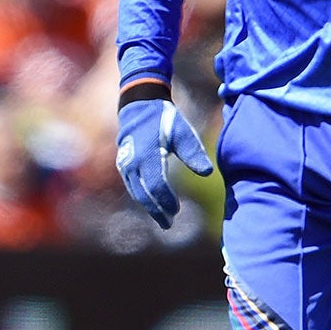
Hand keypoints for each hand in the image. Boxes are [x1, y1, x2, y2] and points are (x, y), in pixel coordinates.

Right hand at [116, 97, 212, 229]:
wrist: (139, 105)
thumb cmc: (164, 119)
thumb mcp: (182, 132)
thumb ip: (194, 153)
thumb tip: (208, 173)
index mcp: (148, 156)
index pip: (157, 186)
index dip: (166, 201)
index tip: (177, 211)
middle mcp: (132, 163)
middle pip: (144, 194)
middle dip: (156, 210)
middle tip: (168, 224)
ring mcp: (125, 164)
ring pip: (136, 192)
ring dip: (149, 206)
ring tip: (163, 218)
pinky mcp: (123, 164)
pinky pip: (132, 186)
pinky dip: (143, 197)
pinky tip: (152, 202)